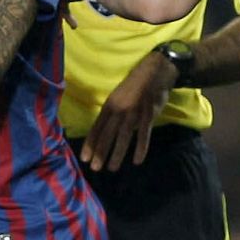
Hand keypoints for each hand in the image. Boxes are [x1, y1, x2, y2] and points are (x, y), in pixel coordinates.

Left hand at [81, 50, 177, 171]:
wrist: (155, 71)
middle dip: (100, 152)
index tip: (84, 158)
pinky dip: (140, 148)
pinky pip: (143, 135)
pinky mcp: (148, 115)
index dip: (90, 143)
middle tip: (95, 168)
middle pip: (107, 134)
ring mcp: (133, 112)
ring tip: (111, 168)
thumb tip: (105, 131)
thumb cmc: (135, 84)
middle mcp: (119, 110)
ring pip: (123, 137)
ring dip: (117, 154)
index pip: (97, 127)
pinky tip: (136, 161)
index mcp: (109, 105)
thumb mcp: (118, 96)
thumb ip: (112, 113)